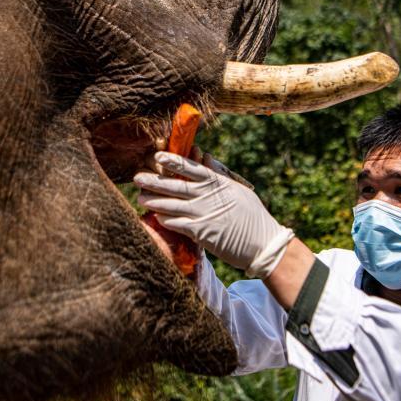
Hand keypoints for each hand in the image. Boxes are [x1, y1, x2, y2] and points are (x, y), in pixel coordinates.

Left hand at [134, 152, 293, 277]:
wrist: (263, 244)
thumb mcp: (238, 190)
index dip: (173, 161)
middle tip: (137, 177)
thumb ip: (219, 175)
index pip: (190, 168)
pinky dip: (165, 220)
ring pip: (172, 205)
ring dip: (154, 201)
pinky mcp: (201, 233)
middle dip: (155, 181)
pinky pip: (177, 224)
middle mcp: (207, 196)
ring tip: (140, 197)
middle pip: (175, 185)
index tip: (158, 156)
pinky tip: (155, 217)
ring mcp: (203, 214)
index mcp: (217, 183)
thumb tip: (205, 157)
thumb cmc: (253, 216)